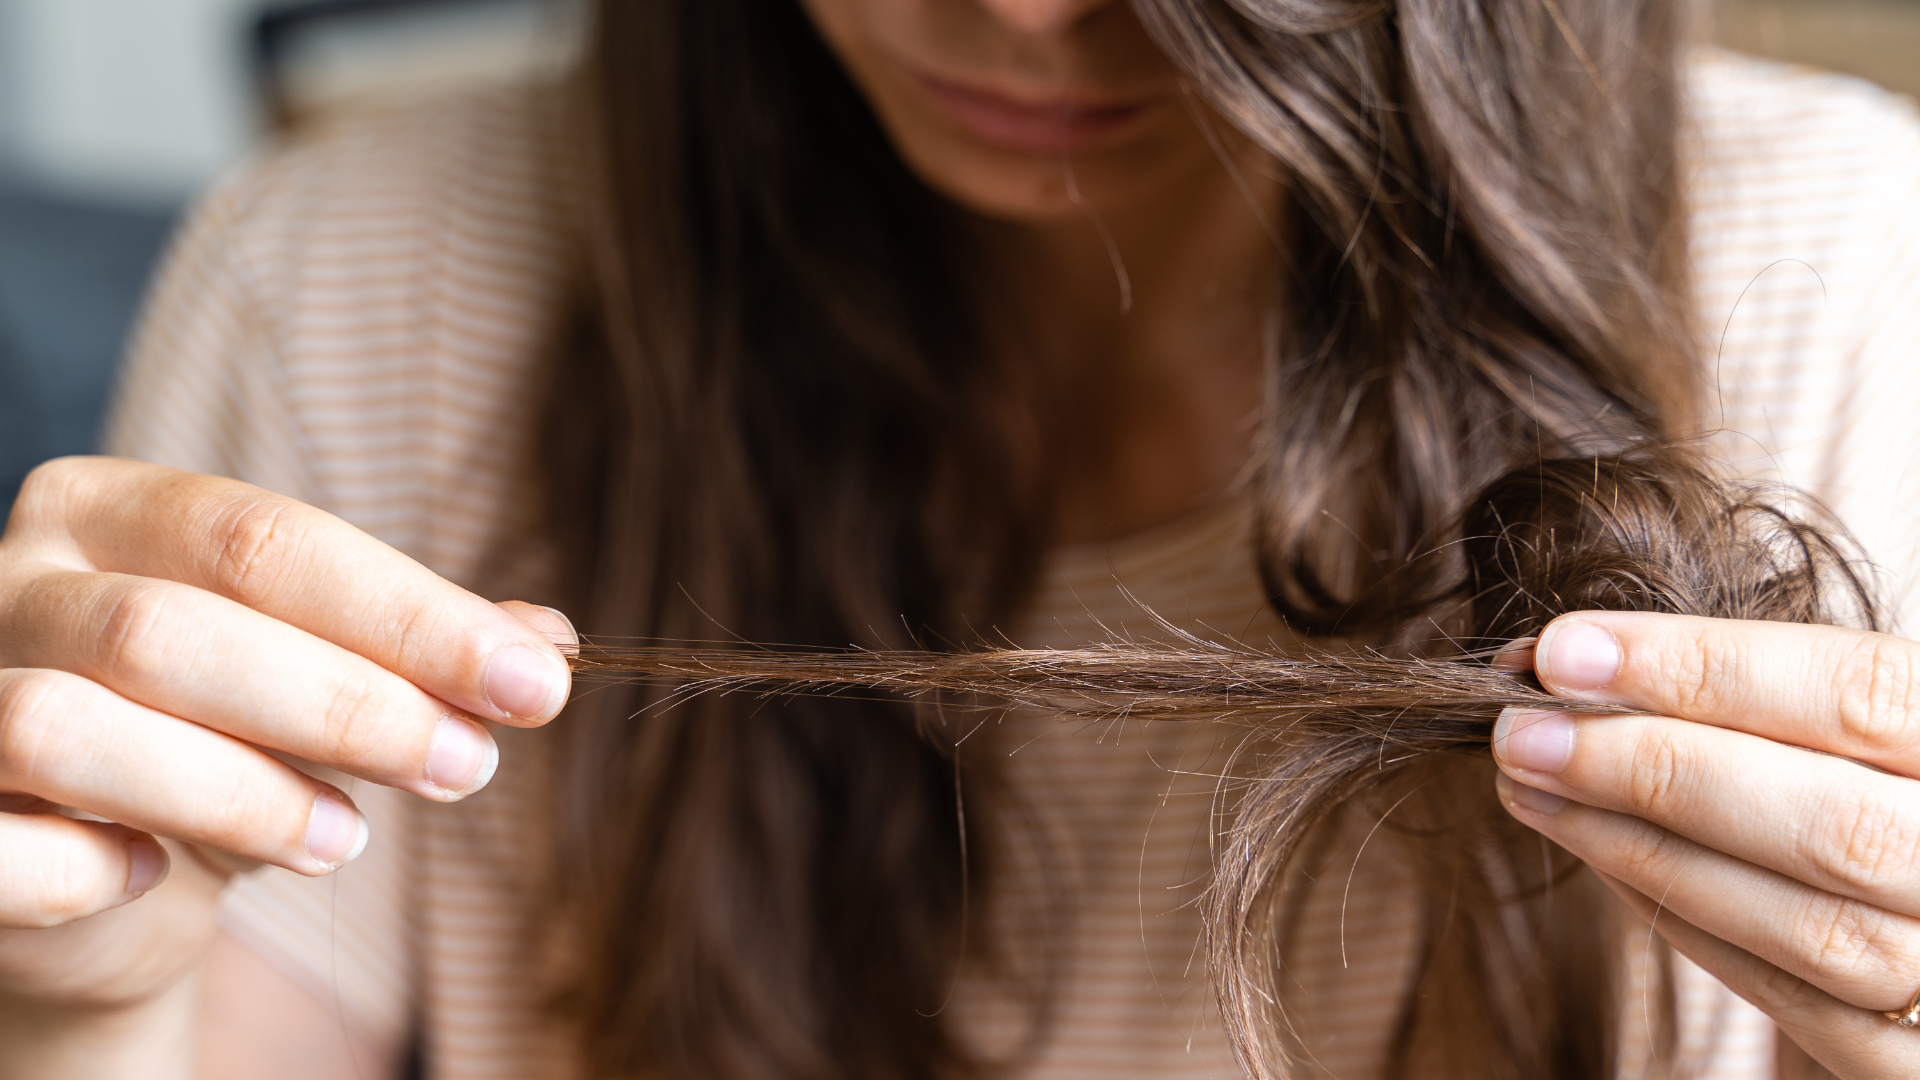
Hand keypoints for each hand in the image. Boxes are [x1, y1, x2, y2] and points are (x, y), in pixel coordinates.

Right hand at [0, 457, 573, 1009]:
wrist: (82, 876)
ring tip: (347, 840)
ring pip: (74, 725)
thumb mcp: (323, 682)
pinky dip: (81, 868)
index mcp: (109, 510)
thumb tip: (547, 645)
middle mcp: (11, 581)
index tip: (534, 686)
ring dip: (237, 791)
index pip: (266, 539)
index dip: (410, 617)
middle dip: (348, 704)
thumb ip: (418, 654)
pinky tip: (158, 877)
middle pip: (177, 627)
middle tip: (468, 767)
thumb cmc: (215, 743)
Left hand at [1494, 610, 1919, 1077]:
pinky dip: (1682, 919)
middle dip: (1652, 770)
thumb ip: (1779, 694)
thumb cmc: (1899, 778)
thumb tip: (1583, 663)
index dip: (1703, 667)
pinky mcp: (1919, 1067)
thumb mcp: (1880, 723)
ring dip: (1642, 849)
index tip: (1563, 652)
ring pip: (1807, 926)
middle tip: (1520, 731)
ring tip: (1532, 785)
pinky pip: (1796, 1000)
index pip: (1860, 695)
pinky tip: (1599, 854)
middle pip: (1830, 826)